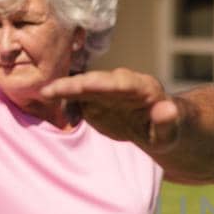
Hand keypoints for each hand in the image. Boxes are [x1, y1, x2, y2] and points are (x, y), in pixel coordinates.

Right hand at [41, 68, 180, 149]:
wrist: (155, 127)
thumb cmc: (166, 131)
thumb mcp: (169, 132)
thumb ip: (167, 121)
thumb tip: (168, 108)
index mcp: (143, 88)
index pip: (120, 83)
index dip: (101, 84)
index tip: (83, 86)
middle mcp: (122, 83)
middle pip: (96, 81)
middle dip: (74, 85)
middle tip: (50, 91)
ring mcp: (107, 89)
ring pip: (83, 86)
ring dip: (64, 90)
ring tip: (44, 94)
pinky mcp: (95, 98)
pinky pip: (77, 97)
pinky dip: (66, 102)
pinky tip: (57, 111)